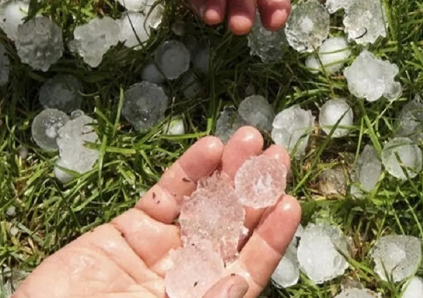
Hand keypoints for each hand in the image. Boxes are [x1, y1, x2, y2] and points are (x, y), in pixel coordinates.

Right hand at [13, 127, 299, 297]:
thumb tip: (240, 283)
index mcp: (204, 296)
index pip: (249, 266)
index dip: (272, 237)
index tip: (291, 205)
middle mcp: (191, 272)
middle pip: (233, 226)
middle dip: (256, 191)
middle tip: (277, 156)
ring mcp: (162, 247)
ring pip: (204, 203)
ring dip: (228, 171)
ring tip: (250, 141)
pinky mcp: (131, 228)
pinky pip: (166, 196)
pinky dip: (187, 171)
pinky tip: (209, 148)